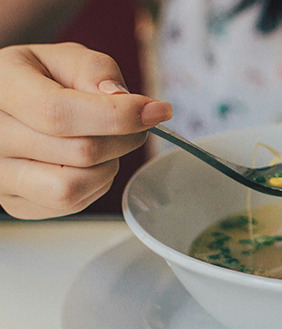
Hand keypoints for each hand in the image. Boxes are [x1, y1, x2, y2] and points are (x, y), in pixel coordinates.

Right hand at [0, 42, 172, 218]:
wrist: (12, 107)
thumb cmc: (41, 80)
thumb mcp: (66, 58)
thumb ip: (95, 70)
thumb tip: (121, 98)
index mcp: (0, 86)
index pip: (59, 113)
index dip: (117, 116)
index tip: (154, 111)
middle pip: (78, 152)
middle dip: (123, 139)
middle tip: (133, 124)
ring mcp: (0, 175)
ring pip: (73, 187)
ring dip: (107, 167)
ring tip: (104, 144)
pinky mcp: (16, 204)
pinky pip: (71, 205)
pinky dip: (94, 185)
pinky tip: (87, 164)